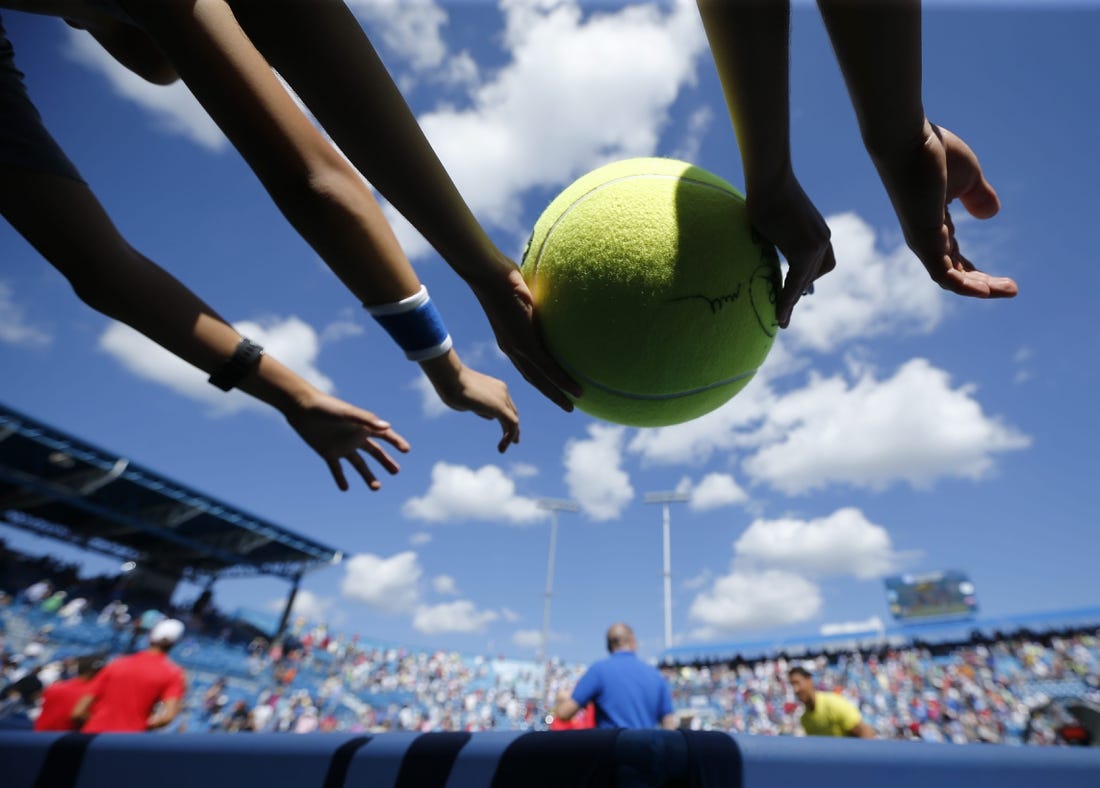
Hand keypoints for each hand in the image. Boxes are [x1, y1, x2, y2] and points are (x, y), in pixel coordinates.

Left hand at [284, 392, 409, 490]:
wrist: (300, 407)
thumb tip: (387, 427)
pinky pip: (337, 468)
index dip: (396, 441)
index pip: (384, 435)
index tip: (406, 450)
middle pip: (375, 452)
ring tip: (376, 488)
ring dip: (367, 475)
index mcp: (362, 426)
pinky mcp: (328, 452)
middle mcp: (355, 437)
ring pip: (359, 464)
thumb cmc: (325, 406)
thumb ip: (366, 420)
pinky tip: (345, 488)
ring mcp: (342, 446)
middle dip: (386, 462)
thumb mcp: (346, 413)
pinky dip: (340, 478)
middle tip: (396, 472)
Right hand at [420, 351, 519, 452]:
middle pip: (512, 411)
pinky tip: (501, 449)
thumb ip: (473, 405)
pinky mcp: (500, 407)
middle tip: (514, 441)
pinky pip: (511, 424)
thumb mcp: (464, 398)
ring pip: (513, 419)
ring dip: (510, 436)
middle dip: (513, 427)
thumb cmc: (450, 385)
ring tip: (502, 449)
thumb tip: (478, 410)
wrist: (450, 377)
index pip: (505, 403)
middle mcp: (502, 390)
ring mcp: (502, 398)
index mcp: (494, 386)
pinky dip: (509, 437)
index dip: (505, 417)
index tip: (503, 429)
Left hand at [472, 265, 581, 410]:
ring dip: (556, 394)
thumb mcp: (520, 291)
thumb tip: (535, 294)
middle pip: (533, 378)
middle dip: (549, 393)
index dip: (541, 378)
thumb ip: (529, 297)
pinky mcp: (524, 343)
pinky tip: (574, 389)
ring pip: (540, 379)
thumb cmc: (502, 275)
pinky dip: (561, 380)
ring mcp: (518, 347)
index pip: (527, 364)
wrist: (489, 273)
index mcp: (510, 338)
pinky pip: (546, 367)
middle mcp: (512, 348)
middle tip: (566, 405)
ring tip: (571, 405)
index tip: (554, 388)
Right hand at [745, 170, 836, 327]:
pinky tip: (780, 311)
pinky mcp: (806, 250)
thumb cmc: (765, 195)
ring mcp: (817, 244)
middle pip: (814, 274)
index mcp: (817, 232)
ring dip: (792, 300)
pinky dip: (788, 298)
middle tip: (785, 311)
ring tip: (781, 318)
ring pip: (805, 280)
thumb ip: (780, 238)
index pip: (817, 264)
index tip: (797, 295)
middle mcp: (823, 239)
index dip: (806, 280)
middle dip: (799, 293)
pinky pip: (796, 281)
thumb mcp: (776, 222)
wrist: (770, 181)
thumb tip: (768, 243)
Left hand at [872, 121, 1017, 297]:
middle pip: (954, 272)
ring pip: (950, 277)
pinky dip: (963, 285)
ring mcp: (922, 239)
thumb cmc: (933, 152)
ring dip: (980, 287)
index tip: (1006, 281)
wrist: (908, 139)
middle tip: (1012, 289)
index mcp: (935, 223)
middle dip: (983, 283)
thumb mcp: (968, 177)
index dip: (977, 272)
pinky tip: (986, 291)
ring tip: (1009, 290)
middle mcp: (926, 236)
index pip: (954, 258)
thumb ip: (978, 196)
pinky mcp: (923, 238)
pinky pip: (942, 273)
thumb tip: (990, 214)